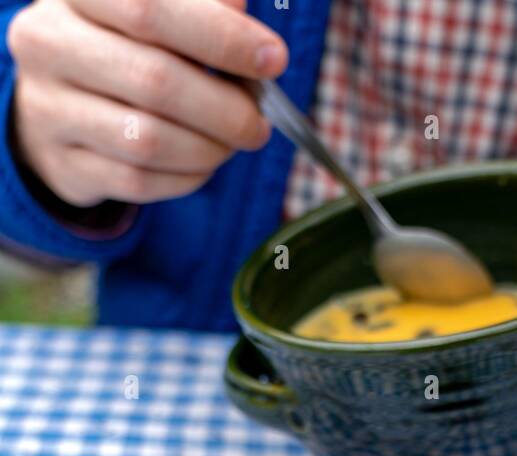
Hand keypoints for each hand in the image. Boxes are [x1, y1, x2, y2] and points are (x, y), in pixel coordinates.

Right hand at [8, 0, 287, 207]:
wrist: (53, 102)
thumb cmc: (118, 45)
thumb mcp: (151, 8)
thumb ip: (198, 3)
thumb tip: (242, 14)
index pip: (149, 6)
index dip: (220, 36)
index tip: (272, 60)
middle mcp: (48, 44)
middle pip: (155, 81)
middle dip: (225, 108)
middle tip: (257, 122)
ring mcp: (49, 109)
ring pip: (149, 140)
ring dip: (209, 148)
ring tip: (233, 142)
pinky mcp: (64, 165)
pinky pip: (140, 182)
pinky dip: (186, 177)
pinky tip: (204, 164)